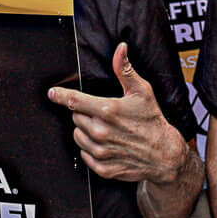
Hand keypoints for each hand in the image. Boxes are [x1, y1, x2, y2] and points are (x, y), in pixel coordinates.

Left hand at [48, 43, 190, 184]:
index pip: (74, 101)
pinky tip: (106, 144)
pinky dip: (91, 149)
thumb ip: (125, 69)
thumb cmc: (152, 120)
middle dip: (85, 113)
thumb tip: (120, 49)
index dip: (60, 95)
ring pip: (77, 136)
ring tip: (105, 129)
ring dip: (86, 131)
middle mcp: (101, 132)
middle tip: (103, 114)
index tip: (52, 93)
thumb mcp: (142, 91)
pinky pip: (84, 154)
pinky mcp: (103, 168)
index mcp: (108, 110)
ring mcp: (101, 151)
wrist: (163, 154)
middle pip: (75, 117)